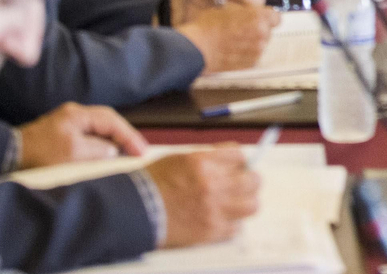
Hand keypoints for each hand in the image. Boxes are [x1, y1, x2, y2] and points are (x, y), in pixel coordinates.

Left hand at [16, 103, 146, 168]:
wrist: (8, 155)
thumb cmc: (40, 154)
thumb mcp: (73, 154)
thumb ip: (98, 150)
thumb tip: (113, 150)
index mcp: (79, 114)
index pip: (112, 122)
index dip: (129, 136)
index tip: (142, 151)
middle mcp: (75, 113)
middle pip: (108, 121)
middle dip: (124, 136)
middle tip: (138, 151)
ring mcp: (68, 121)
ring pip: (99, 128)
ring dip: (113, 140)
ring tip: (126, 153)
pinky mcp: (62, 131)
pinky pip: (90, 134)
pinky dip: (101, 143)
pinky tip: (106, 153)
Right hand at [145, 148, 260, 247]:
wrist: (133, 212)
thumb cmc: (152, 184)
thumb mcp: (179, 158)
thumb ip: (208, 157)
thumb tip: (231, 158)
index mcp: (204, 163)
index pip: (240, 155)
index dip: (240, 161)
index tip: (239, 166)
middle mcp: (213, 185)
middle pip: (253, 180)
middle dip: (249, 180)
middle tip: (242, 183)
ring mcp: (214, 209)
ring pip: (252, 205)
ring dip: (245, 203)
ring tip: (235, 203)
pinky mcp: (210, 231)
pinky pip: (236, 228)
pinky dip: (231, 224)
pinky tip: (220, 219)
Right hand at [175, 0, 279, 72]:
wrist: (196, 49)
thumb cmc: (207, 27)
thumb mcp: (227, 7)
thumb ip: (245, 9)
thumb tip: (251, 9)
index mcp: (258, 18)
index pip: (276, 17)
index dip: (267, 17)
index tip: (262, 18)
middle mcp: (262, 35)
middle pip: (268, 31)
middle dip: (258, 29)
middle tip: (242, 28)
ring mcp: (257, 51)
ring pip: (261, 43)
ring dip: (252, 42)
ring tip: (234, 40)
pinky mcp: (250, 64)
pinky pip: (254, 56)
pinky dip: (247, 53)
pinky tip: (233, 50)